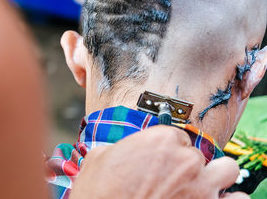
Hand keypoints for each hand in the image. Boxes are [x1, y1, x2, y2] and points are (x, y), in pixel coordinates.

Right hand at [70, 126, 248, 198]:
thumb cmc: (98, 191)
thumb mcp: (100, 157)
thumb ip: (120, 148)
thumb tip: (121, 153)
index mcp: (160, 140)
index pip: (176, 135)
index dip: (167, 149)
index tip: (161, 160)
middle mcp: (185, 159)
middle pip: (197, 154)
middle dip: (186, 165)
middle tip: (172, 178)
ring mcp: (201, 186)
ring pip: (227, 169)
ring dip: (216, 175)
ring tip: (200, 186)